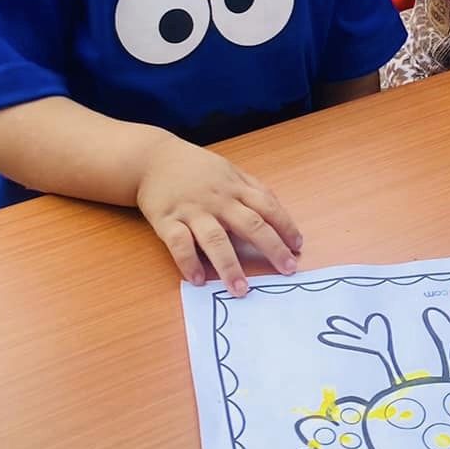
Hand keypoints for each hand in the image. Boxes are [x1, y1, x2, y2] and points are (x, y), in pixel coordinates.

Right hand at [136, 137, 302, 295]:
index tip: (297, 247)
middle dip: (272, 248)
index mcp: (235, 188)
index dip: (286, 226)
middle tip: (287, 270)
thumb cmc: (195, 168)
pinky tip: (198, 280)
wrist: (151, 159)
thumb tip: (276, 207)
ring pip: (215, 239)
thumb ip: (252, 188)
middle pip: (250, 224)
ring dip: (230, 266)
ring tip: (241, 289)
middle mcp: (218, 200)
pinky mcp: (166, 220)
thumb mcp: (229, 170)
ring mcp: (192, 210)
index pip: (268, 207)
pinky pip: (179, 243)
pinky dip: (189, 262)